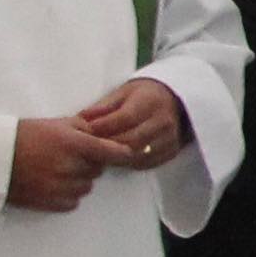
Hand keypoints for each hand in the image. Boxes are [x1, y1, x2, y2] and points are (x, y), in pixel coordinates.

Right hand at [5, 116, 141, 211]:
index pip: (112, 152)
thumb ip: (84, 127)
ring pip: (87, 186)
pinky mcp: (52, 202)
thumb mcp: (56, 123)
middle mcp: (71, 167)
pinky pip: (74, 201)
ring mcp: (62, 187)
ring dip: (79, 179)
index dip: (122, 153)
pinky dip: (68, 194)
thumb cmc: (24, 135)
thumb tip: (104, 134)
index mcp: (74, 144)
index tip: (129, 153)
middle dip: (90, 163)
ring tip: (56, 169)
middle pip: (98, 170)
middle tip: (70, 156)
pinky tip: (51, 182)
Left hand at [73, 78, 187, 169]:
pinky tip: (118, 157)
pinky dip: (129, 162)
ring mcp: (170, 138)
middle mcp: (163, 121)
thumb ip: (103, 107)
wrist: (174, 101)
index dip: (104, 126)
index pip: (125, 118)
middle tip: (90, 146)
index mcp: (150, 102)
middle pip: (131, 140)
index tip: (87, 129)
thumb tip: (80, 119)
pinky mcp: (171, 151)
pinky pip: (146, 163)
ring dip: (116, 156)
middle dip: (107, 145)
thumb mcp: (122, 93)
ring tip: (102, 152)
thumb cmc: (143, 96)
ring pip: (137, 155)